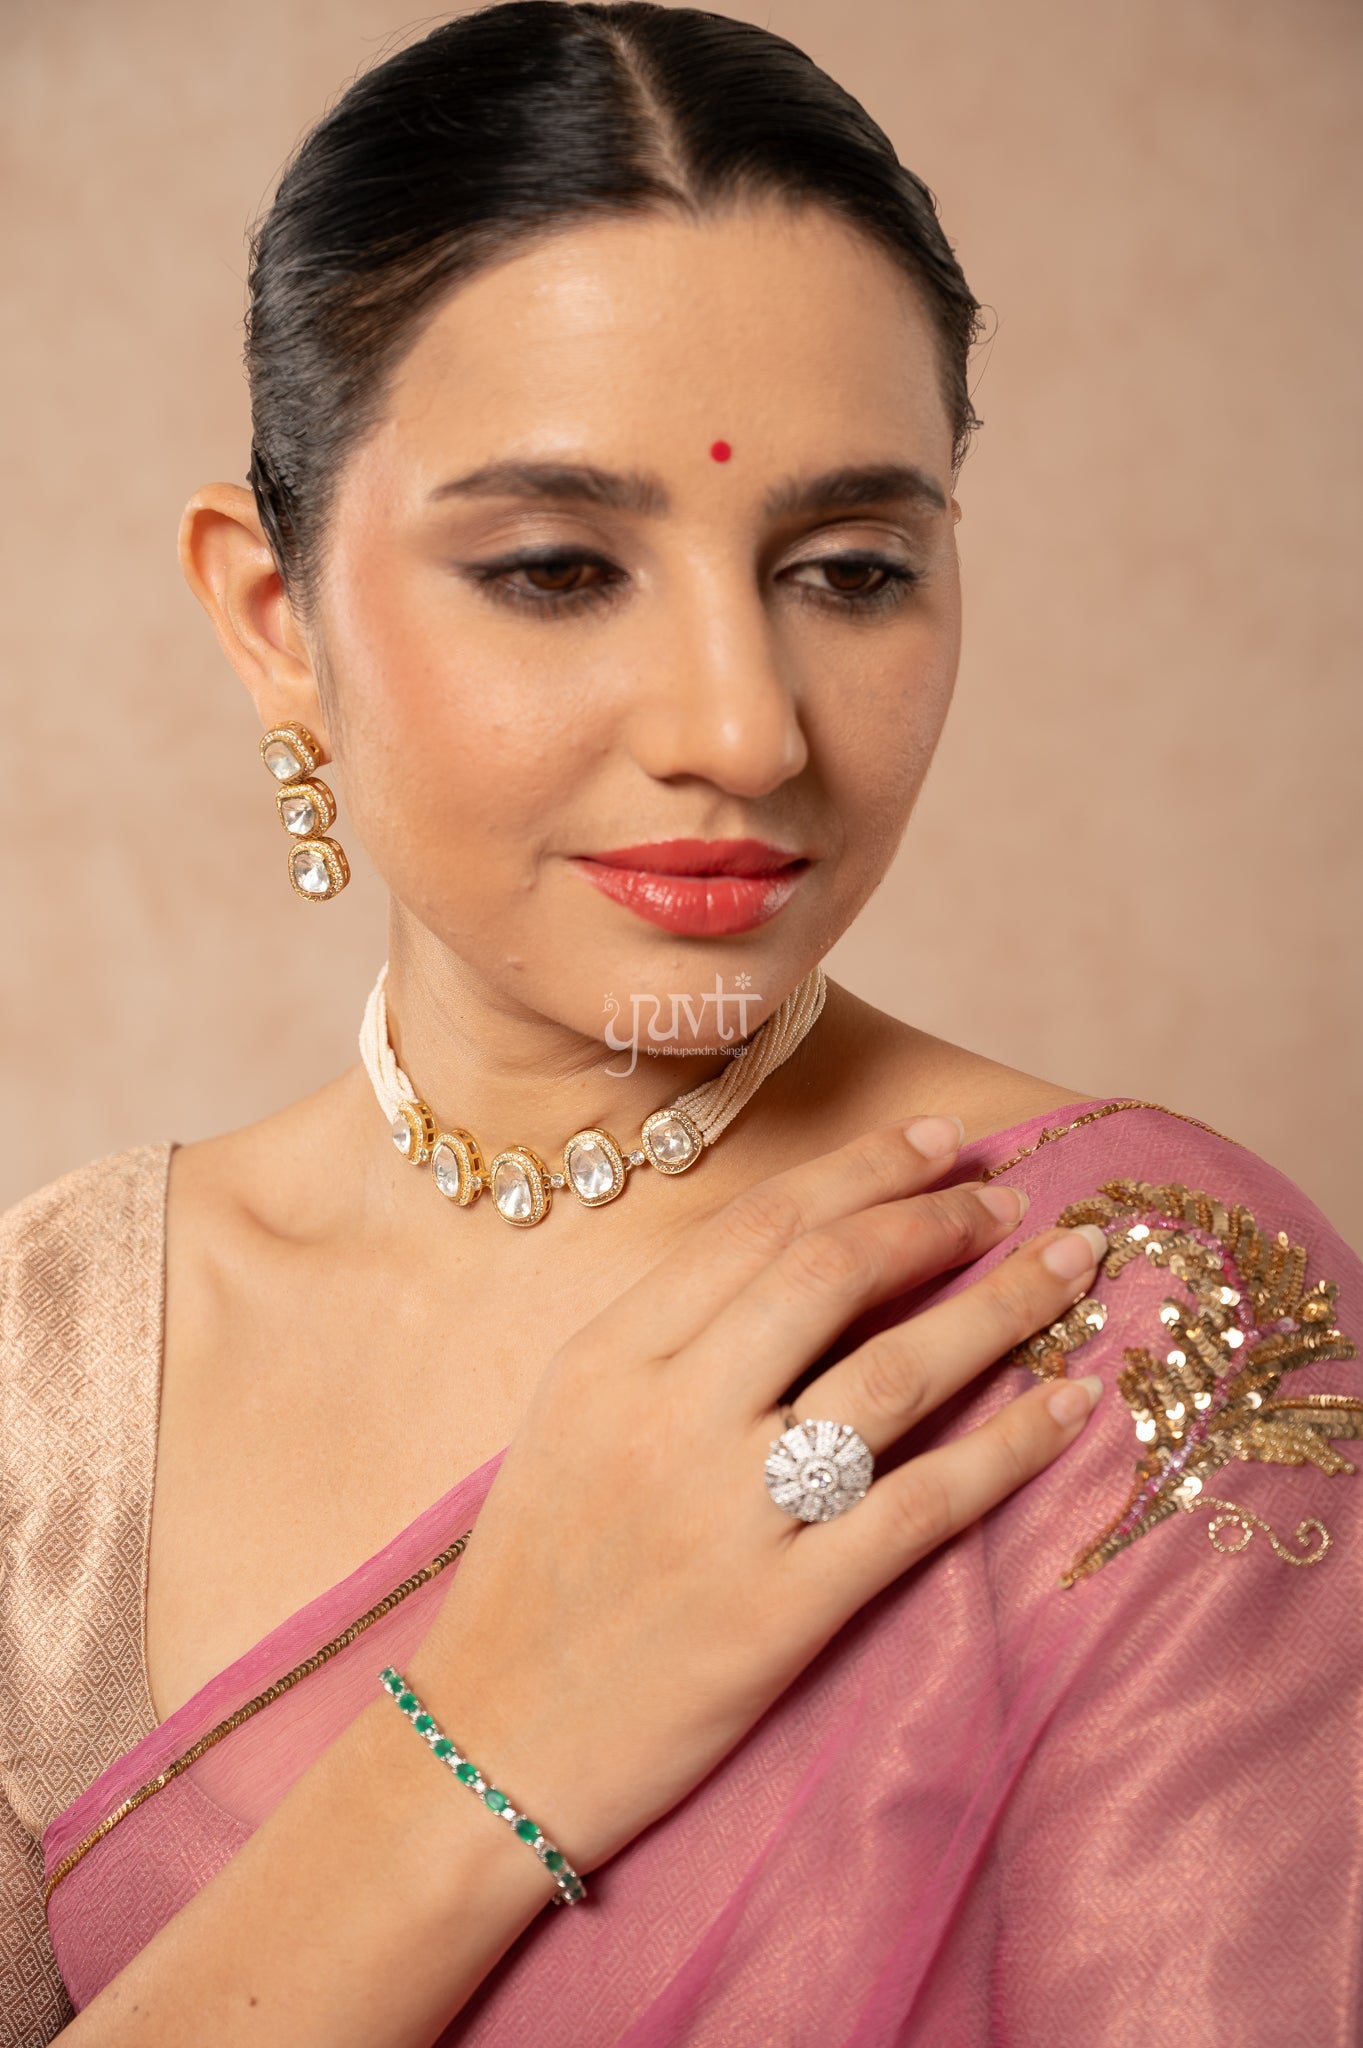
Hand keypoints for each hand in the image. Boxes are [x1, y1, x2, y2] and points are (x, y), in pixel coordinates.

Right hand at [411, 1116, 1104, 1872]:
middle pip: (831, 1276)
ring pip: (892, 1376)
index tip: (936, 1144)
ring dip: (997, 1309)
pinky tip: (1070, 1402)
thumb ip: (668, 1333)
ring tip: (1067, 1269)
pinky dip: (1009, 1448)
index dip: (861, 1171)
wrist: (493, 1736)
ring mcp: (729, 1513)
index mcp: (610, 1355)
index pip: (758, 1227)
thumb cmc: (537, 1568)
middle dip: (936, 1220)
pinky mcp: (782, 1611)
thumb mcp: (570, 1416)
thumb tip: (804, 1255)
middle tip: (1008, 1197)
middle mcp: (670, 1416)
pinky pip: (919, 1507)